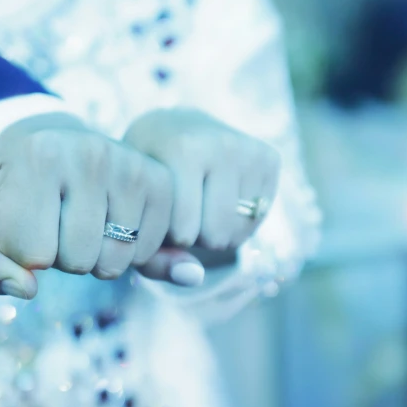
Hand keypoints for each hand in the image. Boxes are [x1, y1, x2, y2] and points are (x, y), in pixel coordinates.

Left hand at [0, 113, 195, 299]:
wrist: (51, 144)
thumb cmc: (6, 194)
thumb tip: (29, 288)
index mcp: (36, 155)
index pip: (30, 255)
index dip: (18, 253)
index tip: (17, 218)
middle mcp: (89, 152)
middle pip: (75, 261)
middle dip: (57, 257)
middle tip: (51, 221)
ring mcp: (130, 164)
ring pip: (112, 263)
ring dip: (91, 260)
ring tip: (78, 223)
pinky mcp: (159, 182)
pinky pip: (145, 255)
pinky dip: (124, 256)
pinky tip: (108, 226)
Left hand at [123, 108, 279, 251]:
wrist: (170, 129)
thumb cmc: (148, 180)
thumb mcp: (138, 211)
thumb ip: (154, 257)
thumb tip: (196, 277)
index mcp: (183, 149)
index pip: (183, 232)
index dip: (167, 235)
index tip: (156, 208)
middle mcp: (222, 143)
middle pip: (215, 236)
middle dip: (194, 235)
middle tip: (180, 208)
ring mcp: (249, 150)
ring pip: (237, 232)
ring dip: (215, 232)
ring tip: (198, 204)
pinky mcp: (269, 158)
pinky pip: (256, 220)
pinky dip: (236, 221)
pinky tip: (219, 197)